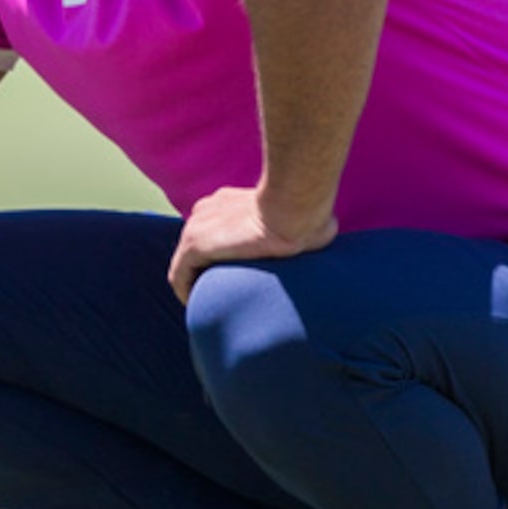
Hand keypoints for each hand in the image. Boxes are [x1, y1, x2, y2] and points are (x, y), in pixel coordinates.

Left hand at [167, 186, 335, 302]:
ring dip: (196, 284)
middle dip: (204, 270)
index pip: (214, 230)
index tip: (230, 275)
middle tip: (219, 295)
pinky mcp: (194, 245)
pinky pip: (179, 276)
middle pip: (198, 247)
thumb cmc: (308, 213)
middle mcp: (208, 209)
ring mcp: (198, 226)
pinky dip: (186, 293)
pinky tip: (198, 307)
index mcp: (228, 201)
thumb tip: (328, 230)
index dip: (218, 254)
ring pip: (187, 263)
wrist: (294, 208)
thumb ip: (302, 222)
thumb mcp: (303, 216)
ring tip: (210, 305)